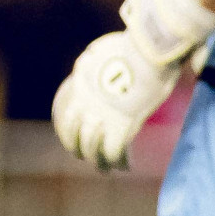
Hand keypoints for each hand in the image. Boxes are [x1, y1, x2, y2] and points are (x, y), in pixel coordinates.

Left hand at [52, 31, 176, 170]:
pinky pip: (115, 151)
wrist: (146, 52)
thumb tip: (90, 57)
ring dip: (98, 161)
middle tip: (85, 157)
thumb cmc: (132, 47)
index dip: (68, 129)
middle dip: (79, 150)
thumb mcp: (101, 50)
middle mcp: (86, 107)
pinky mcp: (123, 126)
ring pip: (93, 148)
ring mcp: (102, 117)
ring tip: (104, 168)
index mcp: (81, 90)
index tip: (71, 136)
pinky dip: (119, 161)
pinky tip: (125, 166)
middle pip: (76, 136)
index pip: (67, 116)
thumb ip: (94, 59)